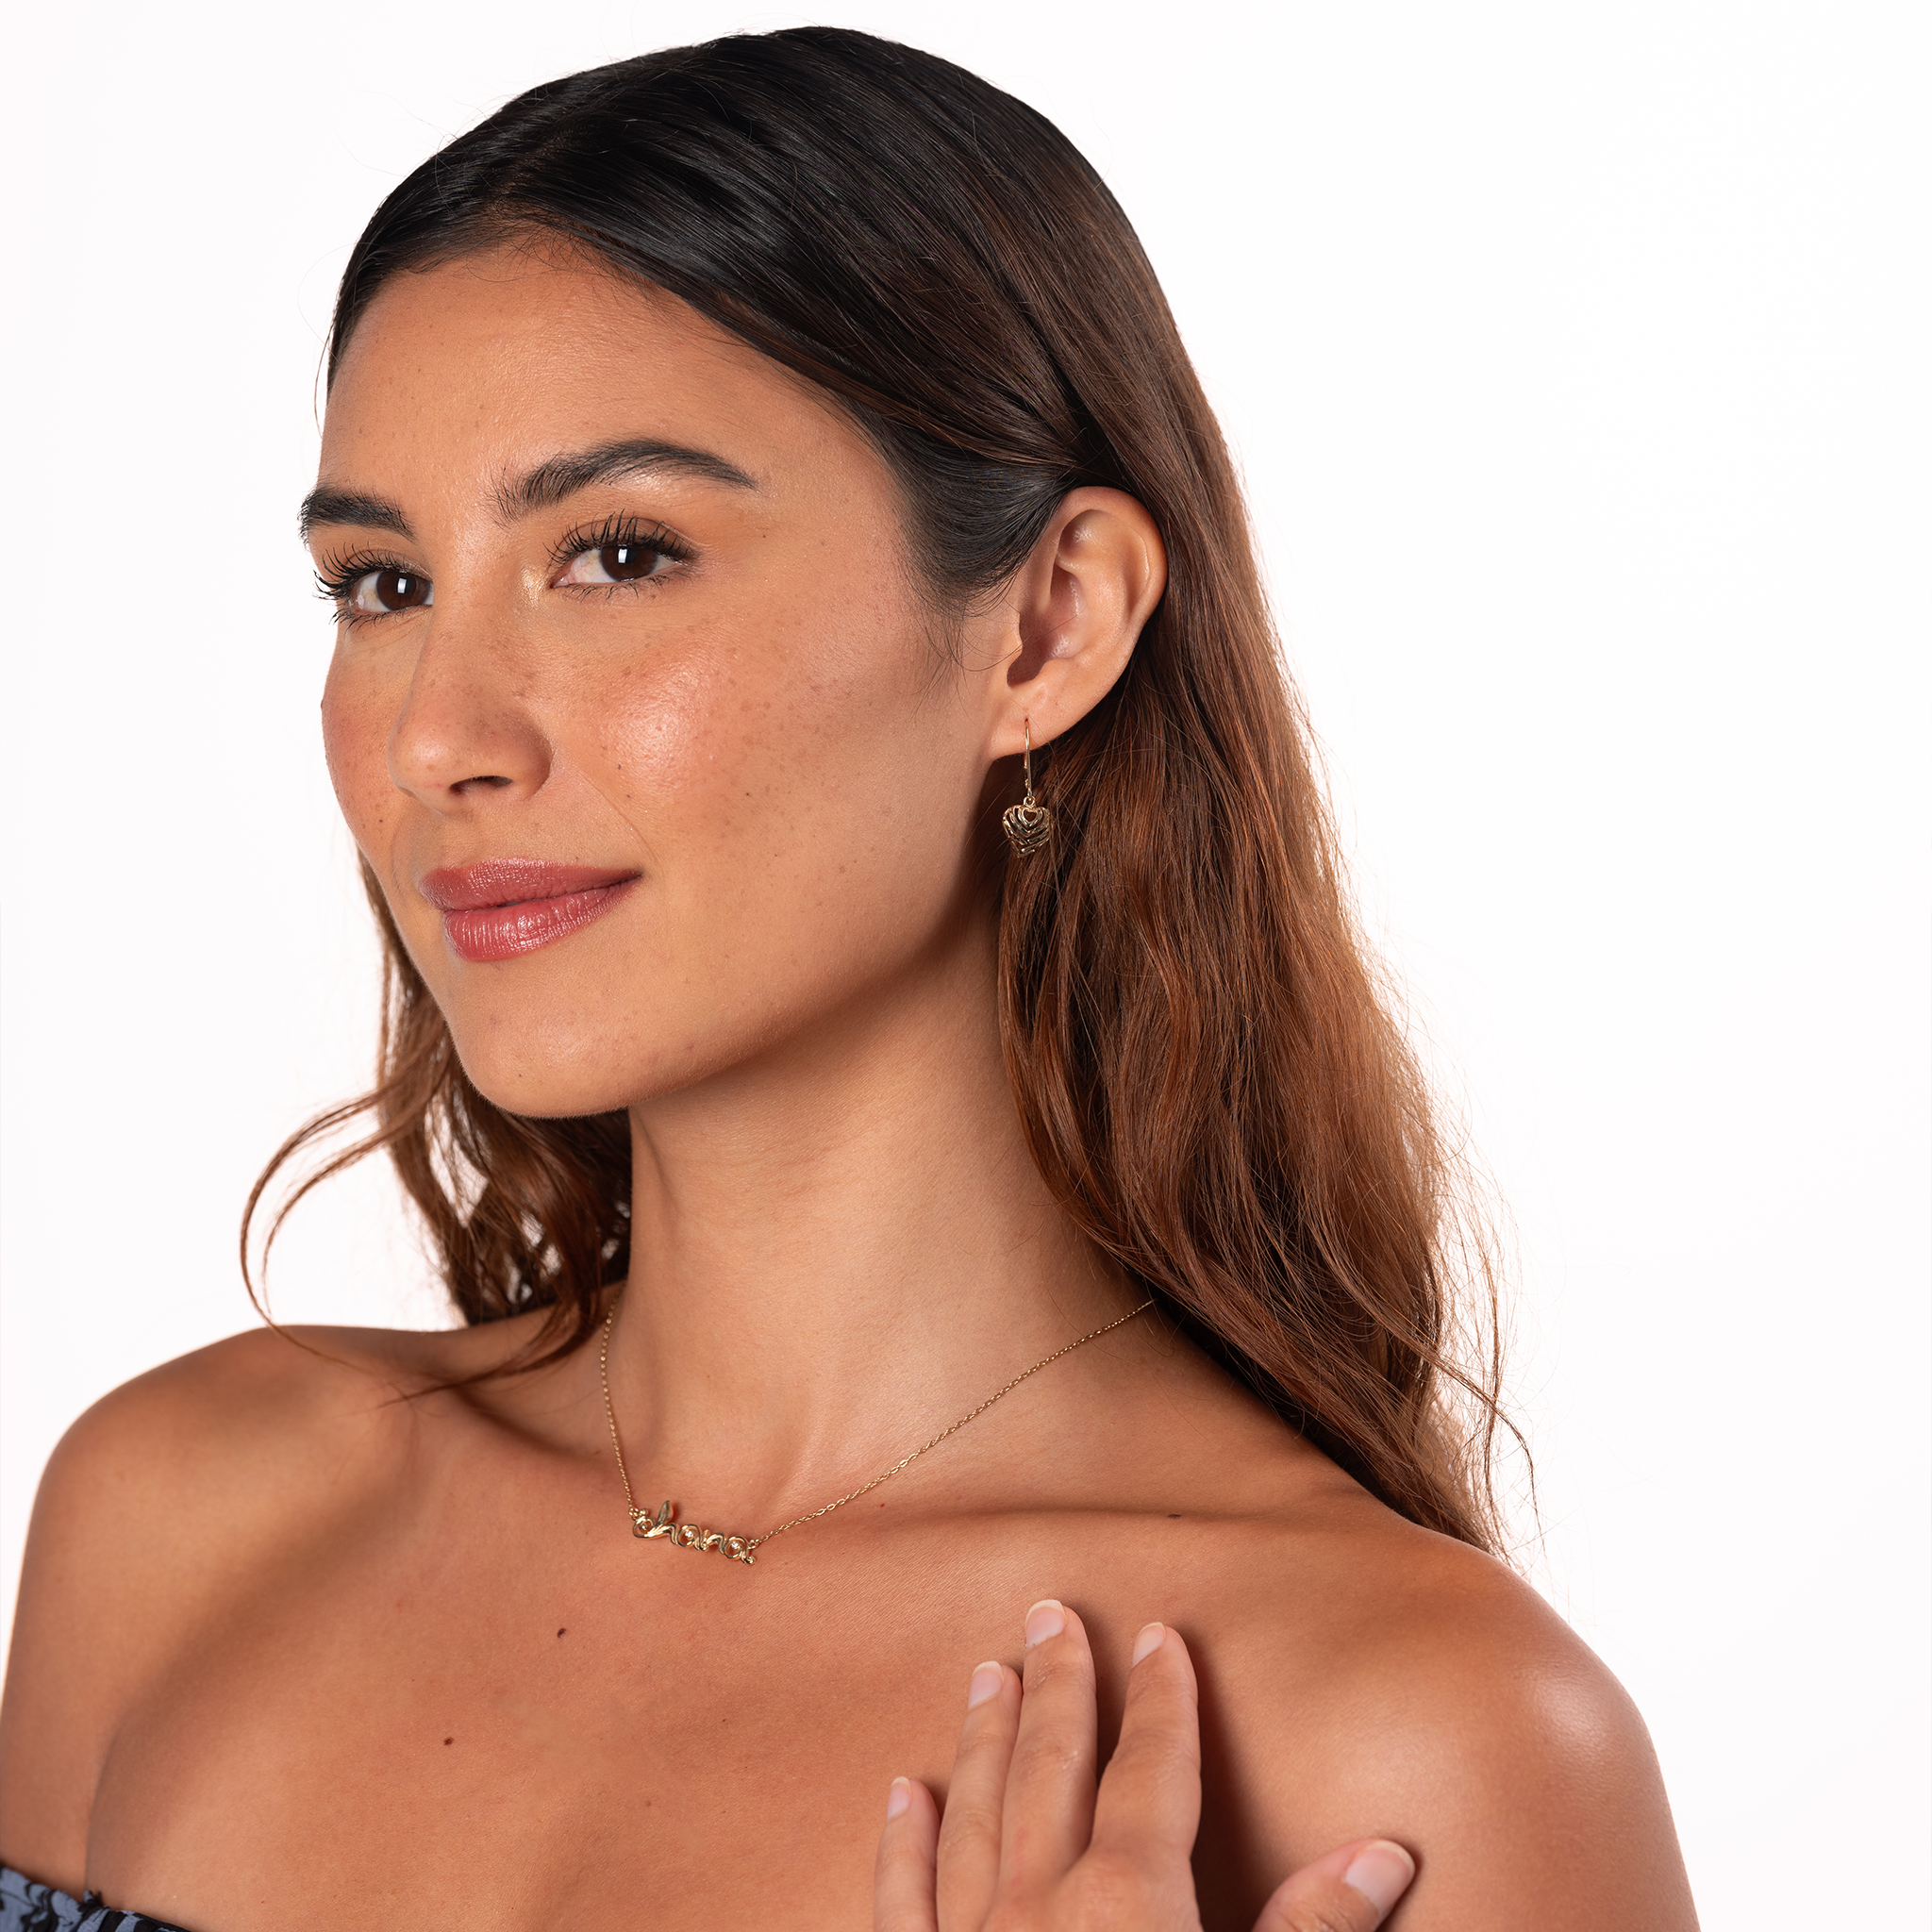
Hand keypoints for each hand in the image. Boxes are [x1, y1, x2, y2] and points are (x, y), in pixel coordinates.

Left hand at [874, 1600, 1414, 1931]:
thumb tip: (1385, 1849)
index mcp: (1131, 1901)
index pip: (1152, 1771)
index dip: (1161, 1701)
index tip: (1158, 1635)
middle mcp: (1041, 1906)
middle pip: (1052, 1768)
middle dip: (1058, 1687)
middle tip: (1047, 1612)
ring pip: (975, 1815)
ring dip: (983, 1739)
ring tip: (986, 1673)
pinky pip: (903, 1902)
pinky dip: (902, 1843)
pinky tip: (900, 1794)